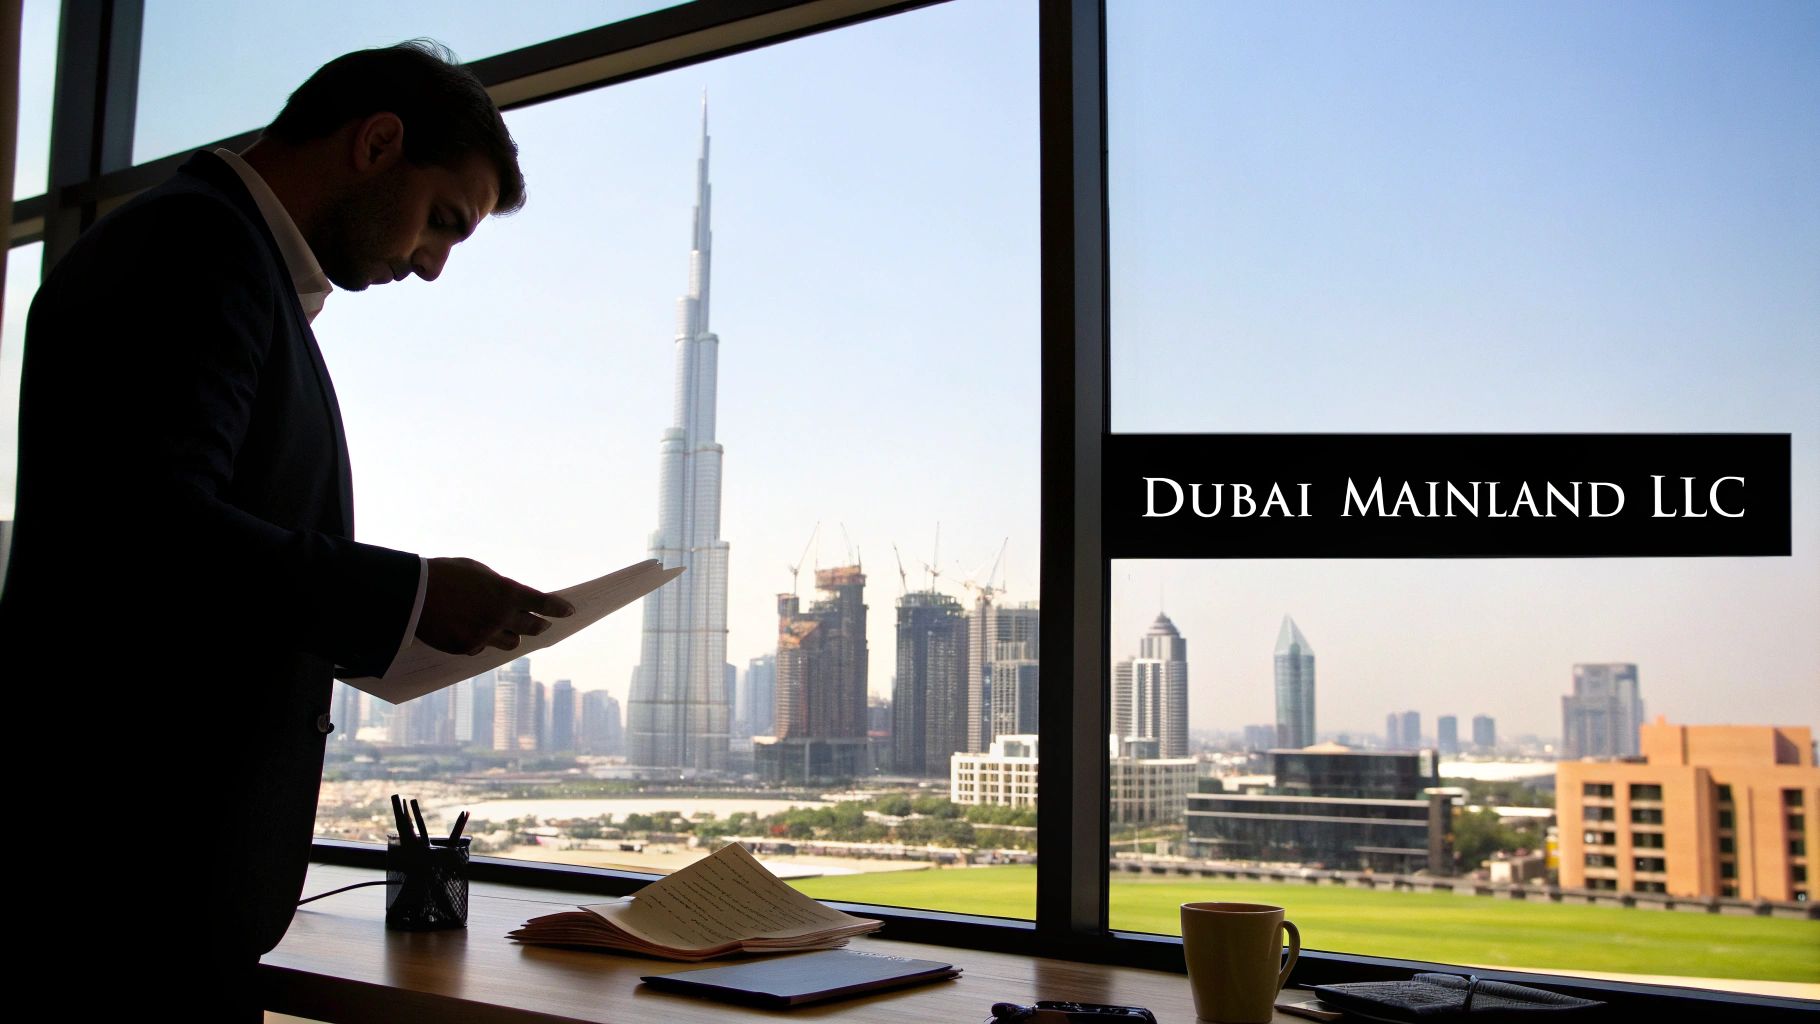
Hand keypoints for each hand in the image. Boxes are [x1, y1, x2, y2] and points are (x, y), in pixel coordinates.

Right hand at [415, 557, 574, 655]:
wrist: (412, 593)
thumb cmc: (445, 574)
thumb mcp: (478, 571)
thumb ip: (499, 587)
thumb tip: (509, 598)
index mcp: (507, 592)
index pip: (543, 603)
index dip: (558, 608)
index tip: (569, 611)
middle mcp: (500, 617)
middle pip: (532, 628)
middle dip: (539, 625)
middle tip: (543, 624)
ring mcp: (484, 635)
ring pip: (511, 643)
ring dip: (512, 636)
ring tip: (509, 630)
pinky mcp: (467, 648)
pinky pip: (483, 648)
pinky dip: (482, 641)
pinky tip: (474, 632)